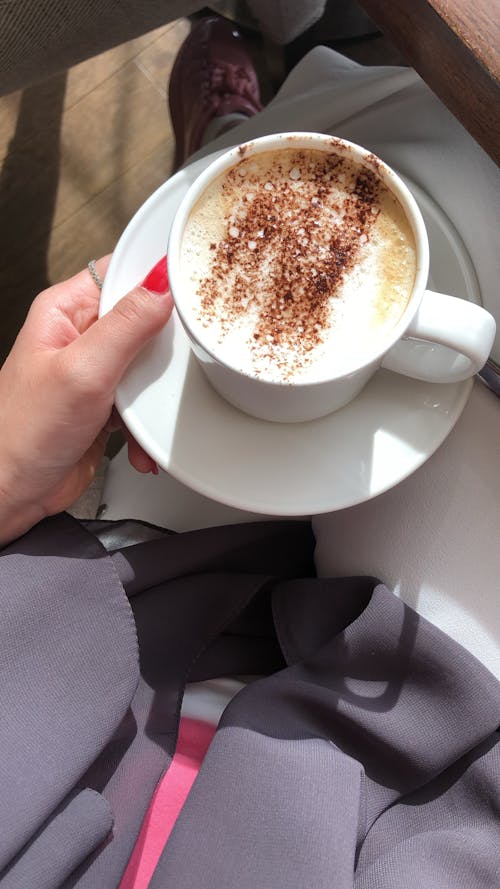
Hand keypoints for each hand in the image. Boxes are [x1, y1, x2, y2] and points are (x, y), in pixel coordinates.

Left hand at [0, 256, 172, 545]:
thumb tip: (161, 283)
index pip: (120, 271)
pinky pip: (142, 403)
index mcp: (65, 310)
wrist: (12, 492)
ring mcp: (94, 372)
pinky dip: (147, 425)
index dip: (156, 277)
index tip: (191, 290)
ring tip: (148, 411)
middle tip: (175, 361)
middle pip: (142, 319)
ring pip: (147, 366)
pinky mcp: (105, 405)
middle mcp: (79, 337)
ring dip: (155, 395)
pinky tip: (140, 441)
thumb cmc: (22, 432)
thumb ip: (127, 325)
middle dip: (163, 347)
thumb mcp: (83, 370)